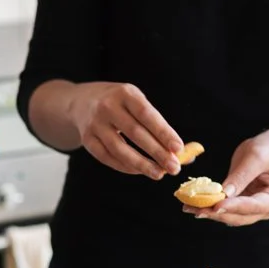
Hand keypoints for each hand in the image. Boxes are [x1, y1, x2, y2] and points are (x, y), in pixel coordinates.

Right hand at [69, 82, 183, 178]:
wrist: (81, 102)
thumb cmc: (120, 104)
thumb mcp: (137, 103)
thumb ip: (158, 125)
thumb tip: (186, 152)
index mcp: (125, 93)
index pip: (147, 114)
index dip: (163, 132)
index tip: (178, 148)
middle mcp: (107, 106)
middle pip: (135, 133)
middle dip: (157, 152)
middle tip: (174, 167)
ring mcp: (94, 123)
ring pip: (120, 149)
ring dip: (142, 164)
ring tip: (159, 174)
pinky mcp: (87, 139)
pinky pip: (107, 157)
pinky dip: (125, 167)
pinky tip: (140, 171)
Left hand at [184, 127, 268, 226]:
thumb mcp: (256, 157)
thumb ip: (241, 175)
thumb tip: (223, 194)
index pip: (252, 206)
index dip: (232, 206)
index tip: (215, 206)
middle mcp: (266, 209)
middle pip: (239, 216)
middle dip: (216, 213)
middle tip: (195, 209)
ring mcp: (254, 209)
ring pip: (230, 216)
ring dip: (210, 212)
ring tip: (188, 207)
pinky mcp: (242, 203)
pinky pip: (225, 207)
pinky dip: (211, 206)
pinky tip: (193, 203)